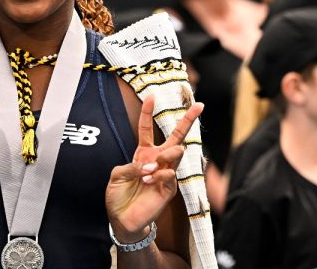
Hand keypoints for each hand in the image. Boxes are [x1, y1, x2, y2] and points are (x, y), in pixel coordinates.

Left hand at [105, 94, 203, 241]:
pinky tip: (150, 180)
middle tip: (199, 106)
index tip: (151, 96)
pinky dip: (161, 174)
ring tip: (157, 163)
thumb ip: (131, 166)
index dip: (147, 113)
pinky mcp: (169, 189)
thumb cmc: (118, 196)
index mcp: (143, 153)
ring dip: (168, 155)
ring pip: (176, 154)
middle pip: (176, 137)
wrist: (122, 219)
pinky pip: (170, 175)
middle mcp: (157, 160)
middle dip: (187, 121)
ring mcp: (165, 173)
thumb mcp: (117, 176)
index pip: (146, 129)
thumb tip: (150, 165)